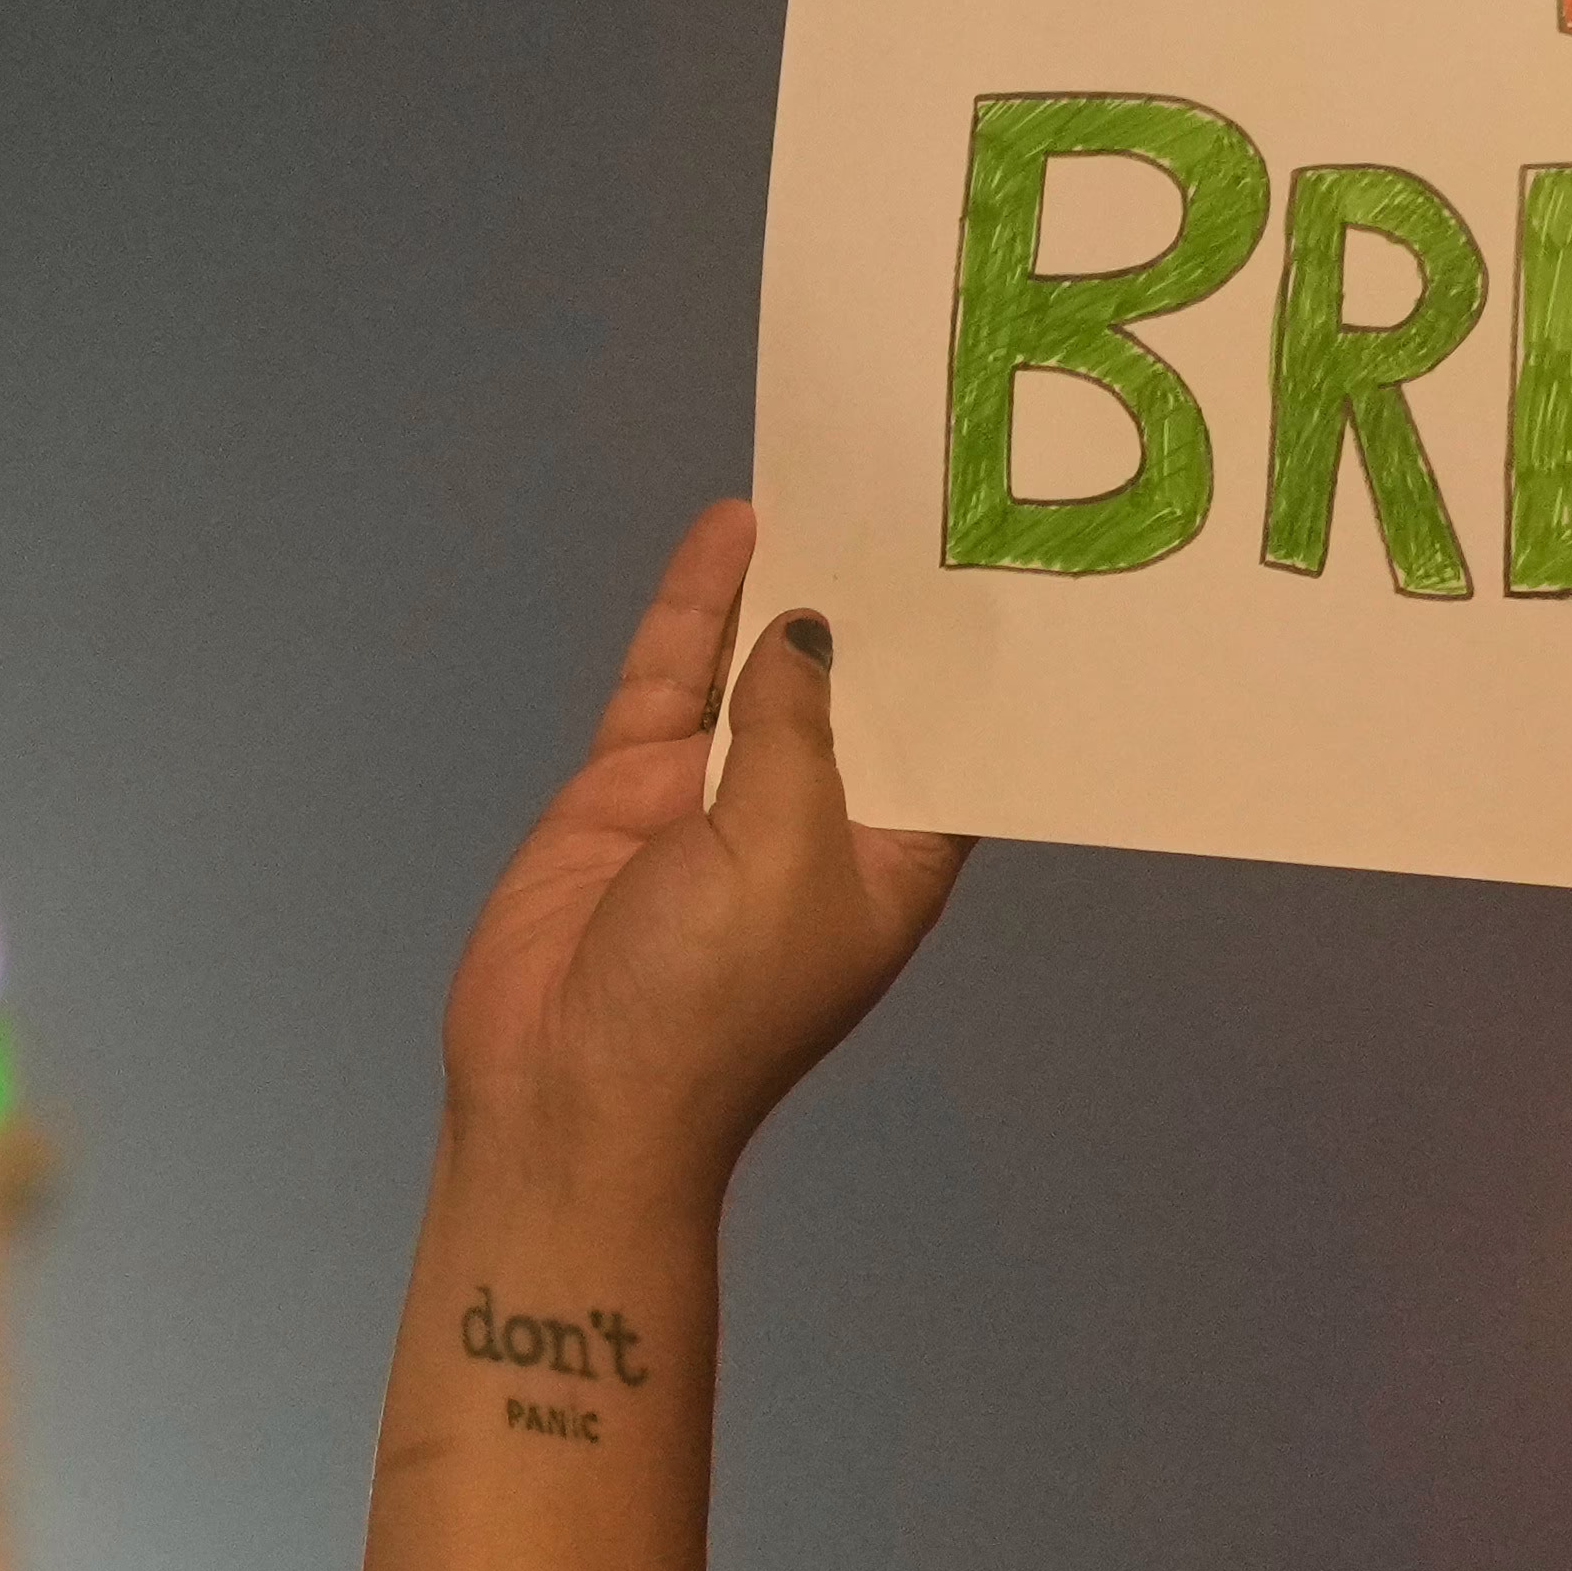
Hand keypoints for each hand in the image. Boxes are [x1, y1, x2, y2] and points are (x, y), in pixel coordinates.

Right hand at [430, 506, 963, 1191]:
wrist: (566, 1094)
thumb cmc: (713, 997)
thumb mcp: (785, 852)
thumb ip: (797, 728)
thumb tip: (804, 632)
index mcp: (888, 860)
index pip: (949, 744)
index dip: (970, 666)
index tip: (1005, 569)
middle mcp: (810, 821)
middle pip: (853, 689)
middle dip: (877, 605)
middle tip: (917, 487)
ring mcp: (714, 799)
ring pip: (757, 665)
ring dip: (788, 582)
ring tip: (830, 475)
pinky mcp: (631, 785)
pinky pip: (672, 676)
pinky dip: (698, 605)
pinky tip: (731, 528)